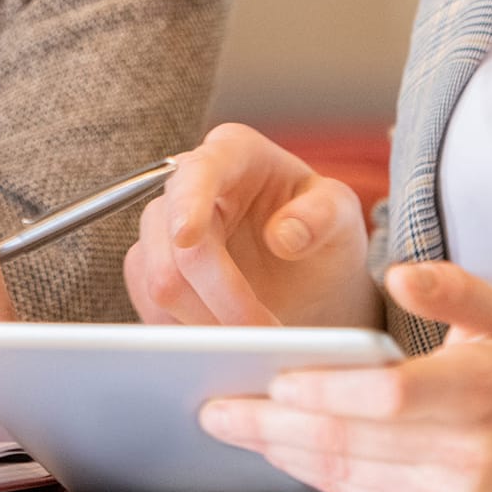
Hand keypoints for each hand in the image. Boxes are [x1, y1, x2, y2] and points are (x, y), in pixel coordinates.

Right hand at [124, 122, 374, 328]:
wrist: (304, 271)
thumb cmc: (320, 229)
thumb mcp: (341, 214)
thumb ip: (322, 216)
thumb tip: (284, 235)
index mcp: (233, 152)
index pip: (199, 172)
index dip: (189, 203)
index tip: (188, 236)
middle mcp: (186, 183)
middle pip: (177, 246)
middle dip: (221, 298)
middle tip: (264, 332)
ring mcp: (162, 228)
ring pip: (159, 282)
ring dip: (206, 321)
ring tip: (252, 338)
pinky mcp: (151, 268)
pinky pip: (150, 306)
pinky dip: (187, 331)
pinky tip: (224, 336)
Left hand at [197, 261, 491, 491]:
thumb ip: (453, 288)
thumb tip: (402, 276)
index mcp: (480, 391)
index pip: (390, 395)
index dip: (327, 390)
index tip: (275, 378)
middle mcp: (465, 453)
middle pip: (352, 439)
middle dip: (274, 423)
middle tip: (218, 406)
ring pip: (344, 471)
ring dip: (278, 449)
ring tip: (230, 423)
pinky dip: (307, 470)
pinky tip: (274, 447)